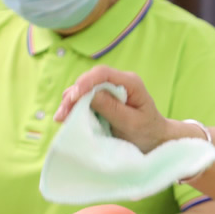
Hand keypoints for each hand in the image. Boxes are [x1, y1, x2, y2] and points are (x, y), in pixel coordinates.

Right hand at [53, 65, 169, 153]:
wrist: (154, 139)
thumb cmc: (147, 131)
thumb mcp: (131, 122)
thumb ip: (112, 108)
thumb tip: (89, 94)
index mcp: (130, 82)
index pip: (103, 73)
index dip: (85, 82)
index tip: (73, 97)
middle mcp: (119, 82)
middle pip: (89, 80)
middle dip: (73, 95)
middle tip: (62, 114)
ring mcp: (109, 90)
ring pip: (84, 89)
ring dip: (70, 102)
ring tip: (61, 118)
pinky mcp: (102, 100)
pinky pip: (84, 99)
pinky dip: (74, 108)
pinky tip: (65, 118)